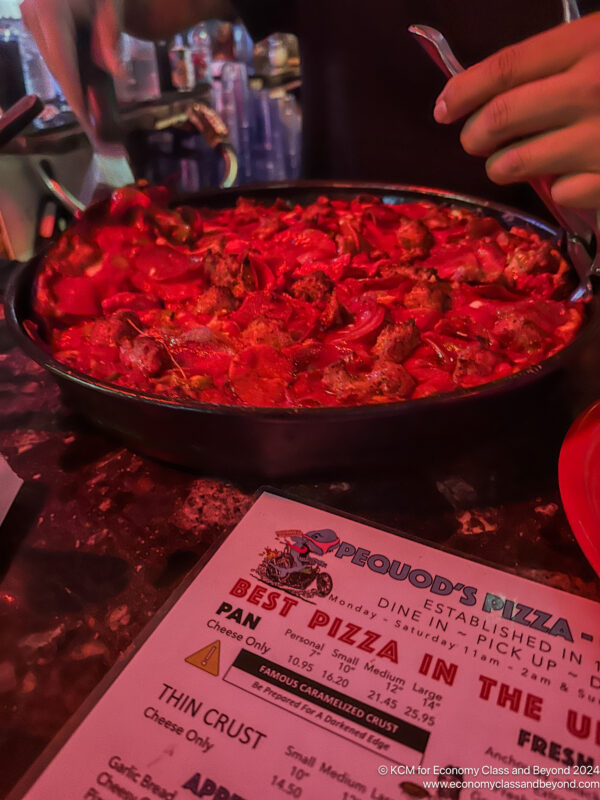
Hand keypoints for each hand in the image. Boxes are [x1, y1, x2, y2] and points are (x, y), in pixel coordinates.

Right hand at [20, 0, 122, 132]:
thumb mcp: (113, 6)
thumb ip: (112, 36)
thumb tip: (119, 74)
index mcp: (50, 9)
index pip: (61, 60)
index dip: (73, 92)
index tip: (85, 119)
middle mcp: (33, 14)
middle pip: (56, 66)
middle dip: (75, 97)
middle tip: (94, 128)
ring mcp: (30, 19)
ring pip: (54, 64)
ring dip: (72, 89)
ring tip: (91, 118)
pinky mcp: (34, 24)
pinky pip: (54, 56)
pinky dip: (70, 75)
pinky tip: (85, 95)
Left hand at [433, 13, 599, 209]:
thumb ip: (562, 64)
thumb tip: (495, 94)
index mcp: (592, 44)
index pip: (504, 69)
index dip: (462, 90)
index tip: (443, 108)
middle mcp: (592, 90)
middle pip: (499, 119)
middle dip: (474, 136)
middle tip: (474, 141)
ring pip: (516, 164)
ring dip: (502, 167)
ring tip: (509, 163)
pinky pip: (559, 192)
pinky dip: (557, 188)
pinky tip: (572, 175)